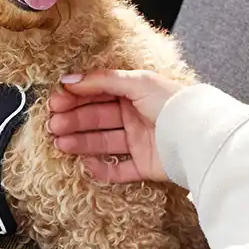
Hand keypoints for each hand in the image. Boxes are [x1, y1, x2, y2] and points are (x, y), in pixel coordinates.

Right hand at [48, 70, 186, 182]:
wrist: (195, 134)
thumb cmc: (172, 103)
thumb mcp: (136, 82)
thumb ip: (102, 80)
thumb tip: (70, 79)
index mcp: (134, 94)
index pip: (98, 94)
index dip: (76, 98)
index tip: (55, 102)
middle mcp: (135, 117)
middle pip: (97, 118)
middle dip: (73, 121)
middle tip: (53, 125)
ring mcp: (139, 142)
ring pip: (103, 142)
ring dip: (80, 142)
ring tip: (60, 143)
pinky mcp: (144, 165)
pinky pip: (118, 169)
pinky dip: (101, 168)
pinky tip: (86, 164)